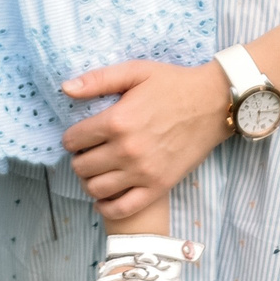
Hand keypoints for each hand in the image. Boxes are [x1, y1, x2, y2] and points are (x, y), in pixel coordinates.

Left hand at [60, 60, 229, 221]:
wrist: (213, 104)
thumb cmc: (173, 85)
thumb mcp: (135, 72)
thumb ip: (98, 80)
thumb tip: (66, 89)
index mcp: (118, 121)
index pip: (73, 140)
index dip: (71, 138)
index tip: (78, 136)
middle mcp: (127, 150)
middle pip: (82, 167)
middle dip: (78, 159)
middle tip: (87, 153)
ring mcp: (143, 172)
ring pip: (97, 189)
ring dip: (89, 182)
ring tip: (97, 171)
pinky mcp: (159, 186)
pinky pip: (123, 208)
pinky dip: (108, 207)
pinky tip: (105, 197)